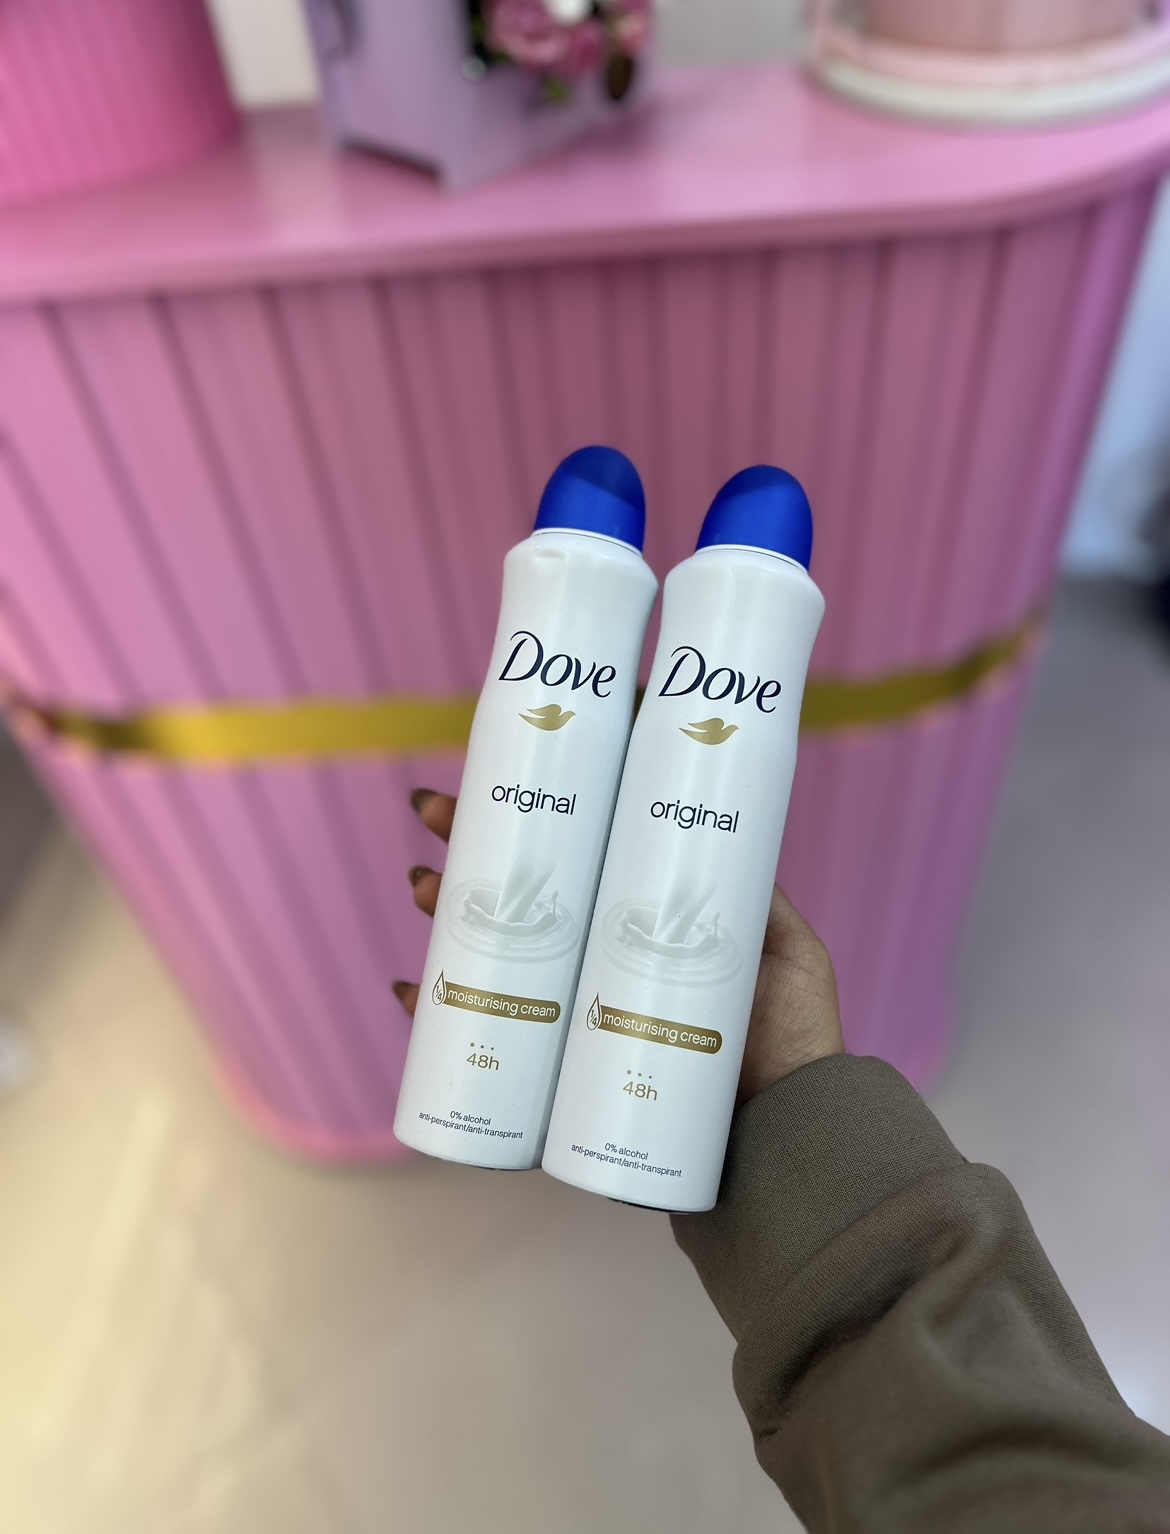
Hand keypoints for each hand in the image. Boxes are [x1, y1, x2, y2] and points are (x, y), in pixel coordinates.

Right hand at [394, 790, 843, 1104]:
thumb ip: (756, 897)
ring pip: (492, 948)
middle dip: (469, 845)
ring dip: (443, 908)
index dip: (540, 810)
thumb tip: (717, 822)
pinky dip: (437, 1013)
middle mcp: (605, 961)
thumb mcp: (785, 950)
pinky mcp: (563, 1067)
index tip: (506, 768)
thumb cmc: (794, 1041)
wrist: (787, 1135)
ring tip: (420, 882)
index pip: (584, 854)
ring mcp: (579, 1009)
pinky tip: (410, 989)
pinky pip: (483, 1036)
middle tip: (434, 810)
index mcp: (648, 923)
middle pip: (524, 892)